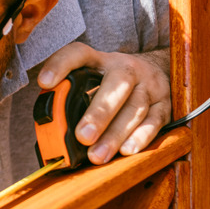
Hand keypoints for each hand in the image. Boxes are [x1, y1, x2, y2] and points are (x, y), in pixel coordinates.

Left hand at [38, 42, 171, 164]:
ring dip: (115, 134)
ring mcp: (150, 85)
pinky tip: (126, 150)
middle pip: (117, 84)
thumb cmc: (110, 84)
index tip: (45, 83)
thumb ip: (71, 97)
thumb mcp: (91, 80)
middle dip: (99, 113)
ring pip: (135, 108)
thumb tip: (53, 130)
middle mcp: (128, 68)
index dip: (61, 65)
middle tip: (82, 136)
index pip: (78, 54)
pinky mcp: (164, 104)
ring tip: (97, 155)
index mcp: (101, 60)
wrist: (155, 72)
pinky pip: (155, 121)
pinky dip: (141, 137)